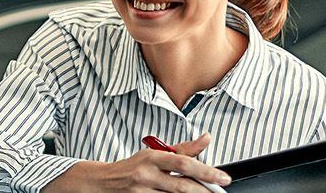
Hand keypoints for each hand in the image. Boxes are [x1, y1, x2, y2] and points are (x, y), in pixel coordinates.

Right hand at [42, 134, 229, 192]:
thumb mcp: (155, 154)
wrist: (102, 182)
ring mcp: (141, 192)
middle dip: (204, 190)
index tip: (223, 178)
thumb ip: (182, 149)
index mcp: (152, 158)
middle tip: (220, 192)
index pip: (183, 163)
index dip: (206, 171)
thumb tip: (206, 138)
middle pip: (181, 185)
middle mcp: (146, 174)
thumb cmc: (132, 167)